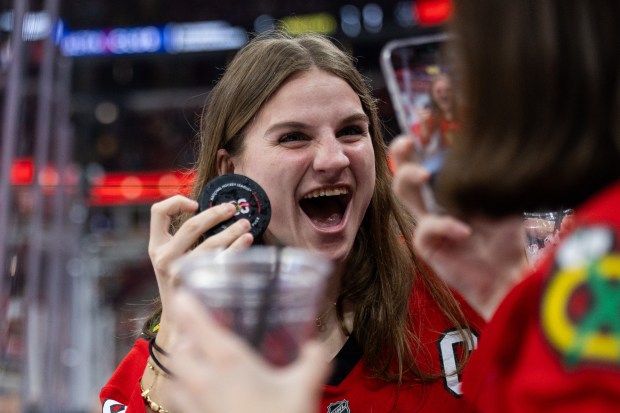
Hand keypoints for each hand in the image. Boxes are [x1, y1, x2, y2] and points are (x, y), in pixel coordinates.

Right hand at [148, 195, 253, 343]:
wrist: (177, 317)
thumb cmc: (179, 280)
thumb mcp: (170, 257)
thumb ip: (182, 237)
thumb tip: (213, 210)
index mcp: (156, 247)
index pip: (158, 212)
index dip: (176, 201)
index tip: (196, 203)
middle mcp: (165, 258)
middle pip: (192, 226)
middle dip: (215, 214)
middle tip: (232, 208)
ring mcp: (181, 272)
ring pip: (210, 244)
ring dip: (231, 231)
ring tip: (245, 224)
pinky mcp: (198, 284)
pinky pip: (222, 261)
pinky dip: (237, 247)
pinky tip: (247, 241)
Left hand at [168, 291, 329, 412]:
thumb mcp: (305, 388)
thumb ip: (313, 361)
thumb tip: (316, 347)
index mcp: (230, 363)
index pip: (199, 326)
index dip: (187, 306)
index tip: (183, 294)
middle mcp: (205, 382)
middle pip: (178, 352)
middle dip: (183, 339)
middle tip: (197, 335)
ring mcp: (196, 408)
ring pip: (171, 381)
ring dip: (177, 370)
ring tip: (191, 366)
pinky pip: (178, 408)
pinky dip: (180, 397)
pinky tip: (197, 399)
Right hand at [389, 136, 526, 320]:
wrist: (508, 278)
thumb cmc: (507, 241)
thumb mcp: (505, 203)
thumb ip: (492, 182)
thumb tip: (487, 150)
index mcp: (450, 193)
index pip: (428, 164)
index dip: (419, 149)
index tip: (419, 134)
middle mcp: (434, 205)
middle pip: (406, 174)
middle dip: (401, 155)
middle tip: (408, 144)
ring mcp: (428, 225)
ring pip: (404, 196)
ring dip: (409, 179)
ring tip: (424, 175)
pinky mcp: (427, 247)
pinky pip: (425, 229)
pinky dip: (444, 225)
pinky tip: (464, 230)